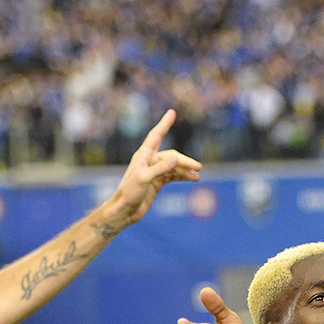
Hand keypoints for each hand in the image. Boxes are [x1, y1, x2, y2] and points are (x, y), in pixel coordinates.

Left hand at [108, 110, 201, 226]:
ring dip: (186, 169)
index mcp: (143, 156)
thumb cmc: (129, 193)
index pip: (156, 136)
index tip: (172, 112)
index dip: (164, 124)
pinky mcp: (157, 182)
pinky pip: (173, 175)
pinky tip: (192, 179)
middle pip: (171, 156)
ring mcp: (154, 172)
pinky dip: (183, 176)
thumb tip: (176, 158)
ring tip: (197, 175)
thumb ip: (160, 168)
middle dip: (185, 161)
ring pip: (174, 166)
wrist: (125, 210)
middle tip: (198, 167)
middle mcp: (149, 161)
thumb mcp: (144, 179)